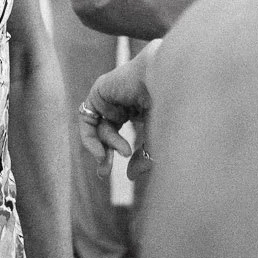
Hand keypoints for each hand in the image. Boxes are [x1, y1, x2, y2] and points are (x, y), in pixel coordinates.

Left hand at [79, 44, 156, 180]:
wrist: (168, 81)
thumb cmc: (170, 110)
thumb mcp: (157, 141)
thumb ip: (143, 159)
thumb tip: (130, 176)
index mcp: (141, 110)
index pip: (123, 132)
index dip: (119, 153)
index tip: (124, 174)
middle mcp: (125, 102)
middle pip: (107, 132)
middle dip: (105, 154)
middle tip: (103, 174)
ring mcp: (112, 95)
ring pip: (101, 127)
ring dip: (110, 145)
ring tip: (126, 151)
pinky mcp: (99, 90)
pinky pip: (86, 117)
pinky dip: (90, 137)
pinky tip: (100, 151)